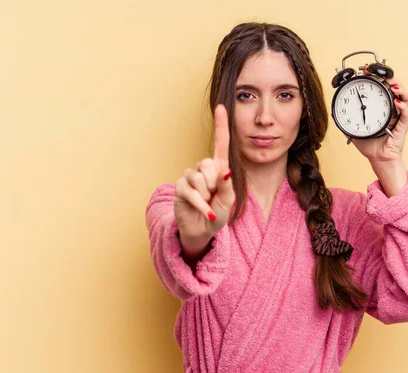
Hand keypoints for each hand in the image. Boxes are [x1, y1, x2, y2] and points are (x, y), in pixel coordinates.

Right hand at [174, 104, 235, 247]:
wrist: (202, 231)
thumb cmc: (217, 213)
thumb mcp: (228, 201)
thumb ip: (227, 185)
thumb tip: (225, 170)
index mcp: (218, 168)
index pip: (220, 143)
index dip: (221, 125)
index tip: (221, 106)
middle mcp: (203, 169)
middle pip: (208, 164)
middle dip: (214, 184)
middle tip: (214, 196)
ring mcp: (189, 177)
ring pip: (199, 178)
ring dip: (207, 195)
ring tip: (207, 203)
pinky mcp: (180, 187)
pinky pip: (191, 191)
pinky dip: (201, 204)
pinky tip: (206, 212)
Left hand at [350, 68, 407, 162]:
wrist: (379, 159)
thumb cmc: (370, 145)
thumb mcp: (353, 129)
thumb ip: (345, 120)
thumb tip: (333, 113)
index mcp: (382, 107)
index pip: (382, 87)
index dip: (376, 76)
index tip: (365, 71)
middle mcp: (393, 109)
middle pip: (395, 87)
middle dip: (387, 76)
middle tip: (374, 72)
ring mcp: (399, 116)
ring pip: (405, 96)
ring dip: (399, 87)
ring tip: (391, 83)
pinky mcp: (403, 126)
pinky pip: (405, 114)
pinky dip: (402, 106)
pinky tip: (397, 102)